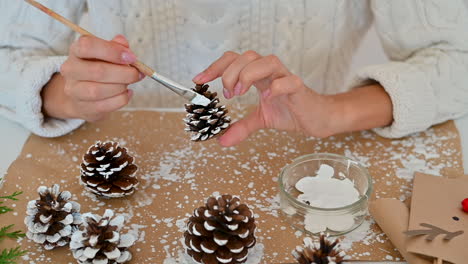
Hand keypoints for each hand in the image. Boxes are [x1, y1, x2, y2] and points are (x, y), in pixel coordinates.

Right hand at [41, 35, 142, 121]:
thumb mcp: (105, 53)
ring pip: (98, 91)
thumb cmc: (97, 68)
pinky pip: (105, 105)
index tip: (131, 57)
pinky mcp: (83, 108)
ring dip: (121, 87)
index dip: (112, 51)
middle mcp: (71, 70)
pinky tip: (126, 93)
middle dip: (124, 73)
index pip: (88, 46)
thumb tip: (123, 44)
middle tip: (137, 74)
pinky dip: (121, 99)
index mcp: (76, 51)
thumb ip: (116, 46)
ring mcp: (74, 90)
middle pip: (97, 71)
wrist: (81, 94)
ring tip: (129, 84)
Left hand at [193, 51, 342, 146]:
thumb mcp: (261, 119)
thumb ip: (241, 127)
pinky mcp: (299, 88)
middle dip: (230, 73)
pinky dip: (275, 87)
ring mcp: (285, 77)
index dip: (215, 67)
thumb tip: (222, 140)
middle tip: (227, 94)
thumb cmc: (291, 111)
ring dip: (248, 74)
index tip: (199, 80)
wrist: (318, 119)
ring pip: (266, 61)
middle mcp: (270, 72)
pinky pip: (287, 81)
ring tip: (240, 93)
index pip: (234, 60)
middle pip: (247, 57)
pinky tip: (267, 98)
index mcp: (259, 75)